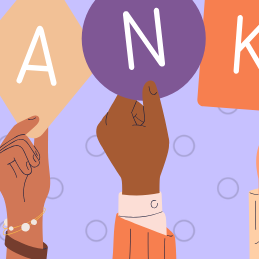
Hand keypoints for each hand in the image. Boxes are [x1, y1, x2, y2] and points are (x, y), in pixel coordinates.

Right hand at [0, 116, 49, 221]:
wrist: (29, 206)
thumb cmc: (35, 187)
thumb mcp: (41, 160)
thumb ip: (41, 142)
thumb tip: (44, 122)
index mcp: (12, 153)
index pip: (18, 131)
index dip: (26, 122)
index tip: (37, 115)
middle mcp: (3, 154)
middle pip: (18, 133)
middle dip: (31, 146)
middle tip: (36, 162)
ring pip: (18, 140)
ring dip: (30, 154)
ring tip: (30, 170)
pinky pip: (14, 149)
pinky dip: (24, 159)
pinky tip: (25, 172)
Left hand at [96, 80, 167, 194]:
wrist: (139, 180)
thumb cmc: (151, 155)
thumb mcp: (157, 127)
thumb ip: (153, 103)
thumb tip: (148, 81)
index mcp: (117, 120)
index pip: (127, 92)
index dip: (137, 85)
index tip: (144, 77)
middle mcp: (104, 122)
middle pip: (125, 101)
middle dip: (139, 109)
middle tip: (146, 127)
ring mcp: (101, 129)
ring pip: (122, 110)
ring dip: (134, 116)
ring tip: (140, 136)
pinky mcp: (102, 134)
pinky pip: (117, 118)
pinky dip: (126, 122)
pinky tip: (133, 137)